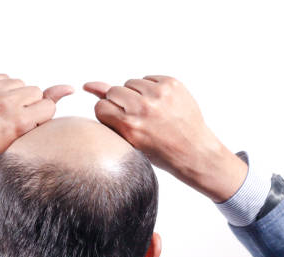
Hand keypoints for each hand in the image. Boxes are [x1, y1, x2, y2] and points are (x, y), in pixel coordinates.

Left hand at [0, 73, 73, 193]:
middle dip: (28, 103)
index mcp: (19, 122)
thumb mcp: (23, 136)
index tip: (26, 125)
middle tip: (11, 118)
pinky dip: (0, 88)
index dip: (39, 115)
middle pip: (35, 91)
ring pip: (19, 82)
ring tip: (0, 111)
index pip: (48, 105)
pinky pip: (2, 77)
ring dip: (14, 94)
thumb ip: (45, 111)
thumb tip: (69, 87)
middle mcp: (5, 104)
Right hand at [84, 76, 246, 202]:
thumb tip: (89, 85)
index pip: (101, 106)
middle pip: (114, 90)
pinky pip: (149, 78)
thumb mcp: (128, 138)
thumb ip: (108, 112)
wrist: (194, 152)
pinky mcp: (172, 84)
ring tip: (150, 111)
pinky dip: (151, 88)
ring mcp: (159, 94)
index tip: (120, 121)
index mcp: (129, 126)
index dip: (109, 113)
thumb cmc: (158, 150)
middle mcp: (143, 108)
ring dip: (136, 94)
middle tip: (137, 116)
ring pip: (131, 82)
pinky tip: (160, 104)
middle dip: (121, 102)